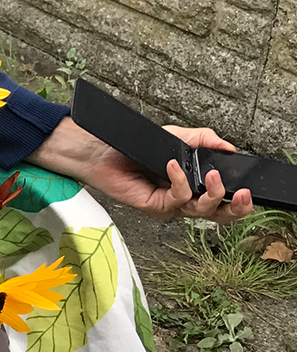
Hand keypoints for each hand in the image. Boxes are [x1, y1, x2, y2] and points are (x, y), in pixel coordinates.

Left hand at [27, 117, 253, 222]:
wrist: (102, 151)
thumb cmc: (135, 147)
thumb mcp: (175, 137)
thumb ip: (203, 140)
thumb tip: (228, 146)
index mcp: (193, 185)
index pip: (222, 199)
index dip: (239, 198)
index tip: (250, 187)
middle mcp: (183, 199)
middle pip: (218, 214)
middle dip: (237, 208)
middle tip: (245, 195)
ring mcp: (169, 205)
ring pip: (201, 211)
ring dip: (213, 194)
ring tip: (214, 177)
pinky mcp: (154, 206)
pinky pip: (176, 199)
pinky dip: (181, 182)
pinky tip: (176, 167)